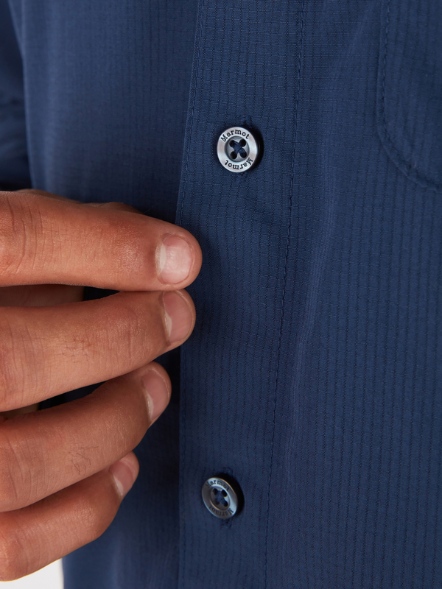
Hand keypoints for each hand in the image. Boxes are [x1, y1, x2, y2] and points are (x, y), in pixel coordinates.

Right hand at [0, 190, 201, 579]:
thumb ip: (52, 242)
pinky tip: (124, 462)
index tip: (181, 257)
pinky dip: (89, 504)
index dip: (106, 245)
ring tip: (154, 385)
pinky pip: (16, 542)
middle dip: (122, 334)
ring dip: (116, 419)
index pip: (10, 239)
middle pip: (15, 358)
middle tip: (177, 317)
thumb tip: (151, 249)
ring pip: (22, 461)